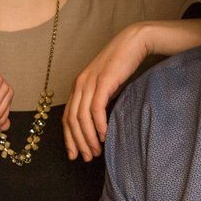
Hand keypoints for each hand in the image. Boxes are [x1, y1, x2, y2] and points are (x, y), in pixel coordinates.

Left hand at [64, 25, 150, 159]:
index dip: (69, 138)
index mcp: (78, 86)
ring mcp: (90, 82)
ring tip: (96, 152)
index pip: (67, 117)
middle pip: (72, 120)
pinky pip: (96, 108)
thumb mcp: (105, 86)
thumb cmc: (122, 65)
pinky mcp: (103, 81)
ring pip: (82, 117)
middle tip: (86, 158)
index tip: (74, 155)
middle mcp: (80, 84)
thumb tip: (99, 126)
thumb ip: (99, 102)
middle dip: (78, 143)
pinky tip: (104, 136)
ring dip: (88, 138)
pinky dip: (99, 125)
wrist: (133, 42)